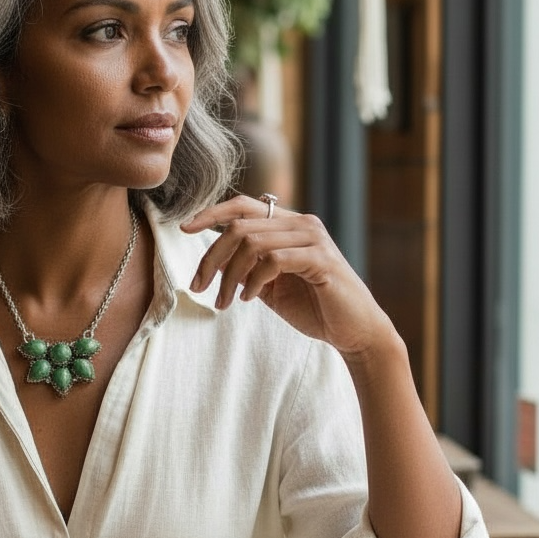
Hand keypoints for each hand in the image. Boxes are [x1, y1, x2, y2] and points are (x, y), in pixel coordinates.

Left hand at [181, 195, 395, 359]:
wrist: (354, 331)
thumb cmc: (313, 307)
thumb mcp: (269, 285)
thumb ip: (246, 267)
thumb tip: (213, 260)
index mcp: (288, 224)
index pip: (243, 205)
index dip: (211, 213)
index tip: (184, 228)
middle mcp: (302, 223)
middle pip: (240, 225)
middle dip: (211, 257)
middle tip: (199, 287)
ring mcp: (313, 239)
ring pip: (252, 242)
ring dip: (229, 275)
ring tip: (225, 301)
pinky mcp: (321, 259)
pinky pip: (273, 260)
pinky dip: (253, 280)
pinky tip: (250, 298)